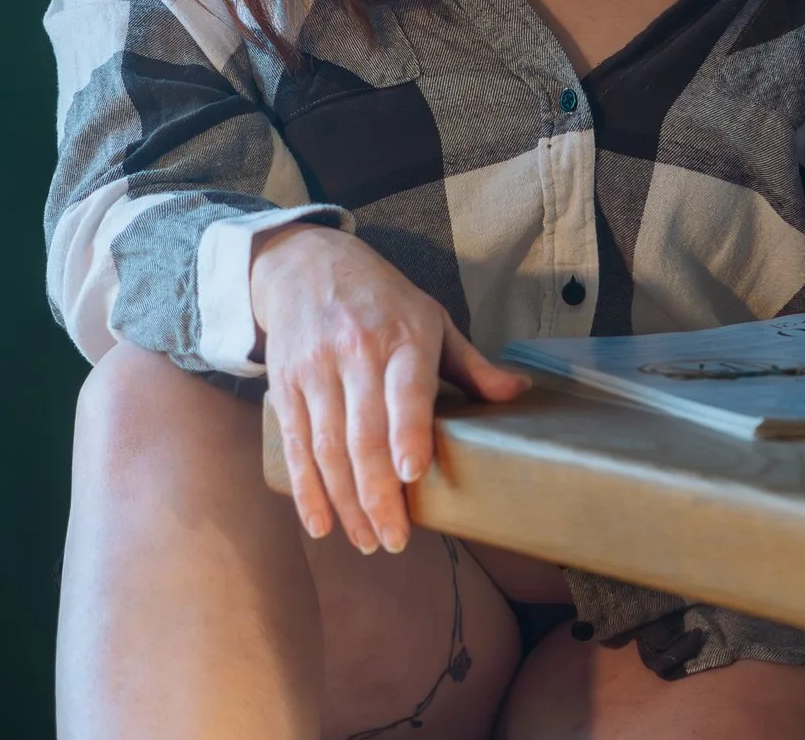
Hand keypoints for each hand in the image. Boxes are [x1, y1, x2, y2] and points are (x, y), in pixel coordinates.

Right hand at [249, 223, 528, 554]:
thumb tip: (519, 393)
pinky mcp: (286, 385)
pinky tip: (321, 524)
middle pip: (362, 433)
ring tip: (367, 540)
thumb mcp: (432, 318)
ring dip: (345, 501)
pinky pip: (295, 445)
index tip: (411, 474)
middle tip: (394, 540)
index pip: (404, 388)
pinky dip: (306, 490)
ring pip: (328, 447)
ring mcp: (316, 370)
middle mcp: (356, 353)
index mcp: (402, 336)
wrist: (305, 264)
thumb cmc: (381, 299)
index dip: (406, 432)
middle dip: (376, 494)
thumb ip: (471, 364)